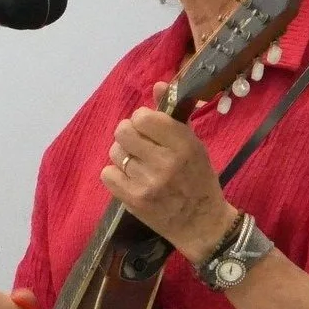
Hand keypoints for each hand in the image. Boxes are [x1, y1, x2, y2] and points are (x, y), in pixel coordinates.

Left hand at [102, 81, 238, 260]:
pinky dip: (114, 174)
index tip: (147, 126)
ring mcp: (147, 183)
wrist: (201, 224)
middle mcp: (165, 162)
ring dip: (122, 154)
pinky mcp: (132, 200)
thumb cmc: (198, 180)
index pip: (144, 117)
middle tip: (138, 143)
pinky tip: (129, 178)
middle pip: (123, 131)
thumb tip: (158, 85)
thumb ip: (174, 116)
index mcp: (184, 145)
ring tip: (137, 163)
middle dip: (128, 133)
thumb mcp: (195, 145)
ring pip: (115, 152)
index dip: (141, 118)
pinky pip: (107, 174)